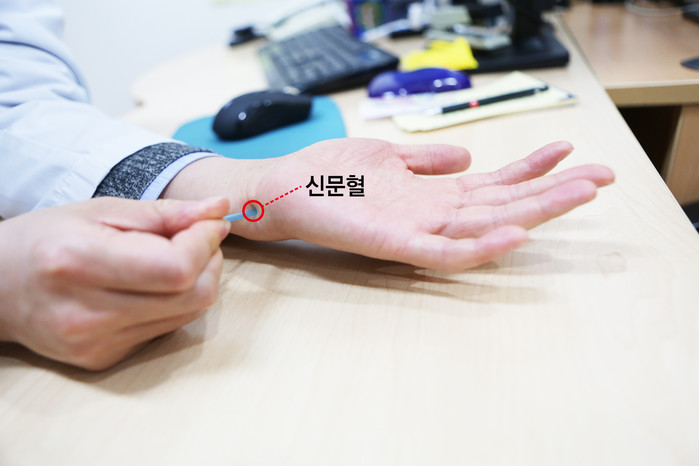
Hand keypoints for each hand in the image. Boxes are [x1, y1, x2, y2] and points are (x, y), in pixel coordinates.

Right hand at [0, 197, 229, 369]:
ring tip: (177, 256)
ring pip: (188, 315)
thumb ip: (164, 213)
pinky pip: (168, 328)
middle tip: (200, 237)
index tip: (211, 223)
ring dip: (198, 281)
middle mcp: (87, 313)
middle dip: (210, 261)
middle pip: (192, 296)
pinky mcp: (104, 359)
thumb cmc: (46, 238)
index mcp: (79, 262)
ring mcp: (96, 342)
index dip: (205, 243)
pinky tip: (155, 284)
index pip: (175, 267)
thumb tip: (219, 209)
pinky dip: (176, 302)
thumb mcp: (100, 210)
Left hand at [163, 139, 613, 271]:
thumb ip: (427, 159)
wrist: (281, 189)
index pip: (495, 183)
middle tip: (602, 176)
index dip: (533, 169)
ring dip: (533, 213)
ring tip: (577, 194)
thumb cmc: (330, 174)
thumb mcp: (386, 156)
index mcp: (432, 193)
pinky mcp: (393, 243)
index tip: (571, 152)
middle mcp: (432, 213)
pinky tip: (514, 233)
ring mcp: (416, 230)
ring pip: (486, 225)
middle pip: (503, 203)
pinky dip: (480, 247)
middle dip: (553, 191)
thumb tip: (468, 156)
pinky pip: (443, 251)